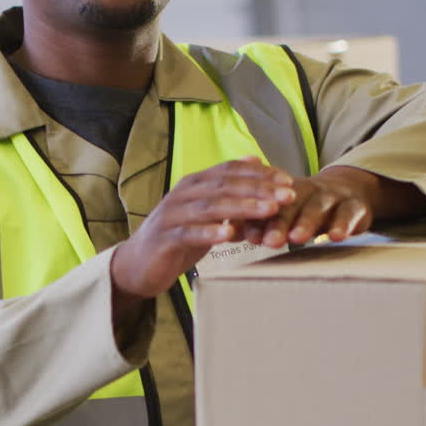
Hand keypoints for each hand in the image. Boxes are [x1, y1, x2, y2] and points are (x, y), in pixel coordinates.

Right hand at [111, 157, 295, 299]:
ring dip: (242, 208)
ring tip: (268, 211)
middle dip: (259, 189)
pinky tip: (229, 235)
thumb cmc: (177, 237)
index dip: (260, 174)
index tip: (288, 181)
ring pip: (210, 206)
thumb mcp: (206, 210)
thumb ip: (229, 188)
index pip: (230, 170)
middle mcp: (182, 194)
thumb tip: (254, 160)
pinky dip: (209, 232)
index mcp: (194, 184)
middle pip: (224, 185)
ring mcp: (172, 215)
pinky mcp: (164, 239)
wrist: (137, 265)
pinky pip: (188, 233)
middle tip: (287, 195)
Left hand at [239, 164, 425, 248]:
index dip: (258, 219)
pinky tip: (335, 236)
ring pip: (318, 208)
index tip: (246, 236)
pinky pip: (349, 214)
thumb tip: (225, 232)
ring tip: (297, 238)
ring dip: (307, 222)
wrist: (347, 192)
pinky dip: (343, 224)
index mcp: (284, 192)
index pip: (268, 204)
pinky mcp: (355, 206)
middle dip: (279, 223)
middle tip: (270, 241)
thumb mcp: (281, 213)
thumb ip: (256, 223)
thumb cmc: (303, 208)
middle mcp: (307, 192)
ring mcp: (332, 198)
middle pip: (291, 206)